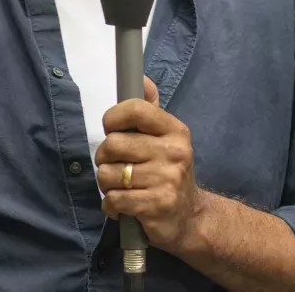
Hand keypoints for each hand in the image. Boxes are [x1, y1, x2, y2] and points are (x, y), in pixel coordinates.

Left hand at [96, 75, 203, 250]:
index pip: (136, 109)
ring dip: (107, 185)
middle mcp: (174, 152)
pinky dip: (111, 206)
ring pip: (108, 175)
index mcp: (175, 130)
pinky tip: (123, 207)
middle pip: (113, 145)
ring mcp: (166, 179)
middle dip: (104, 158)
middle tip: (116, 166)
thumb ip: (150, 111)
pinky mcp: (156, 205)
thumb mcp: (167, 139)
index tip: (113, 130)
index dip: (113, 118)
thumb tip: (141, 78)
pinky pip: (113, 200)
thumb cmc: (169, 172)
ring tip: (122, 188)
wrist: (190, 217)